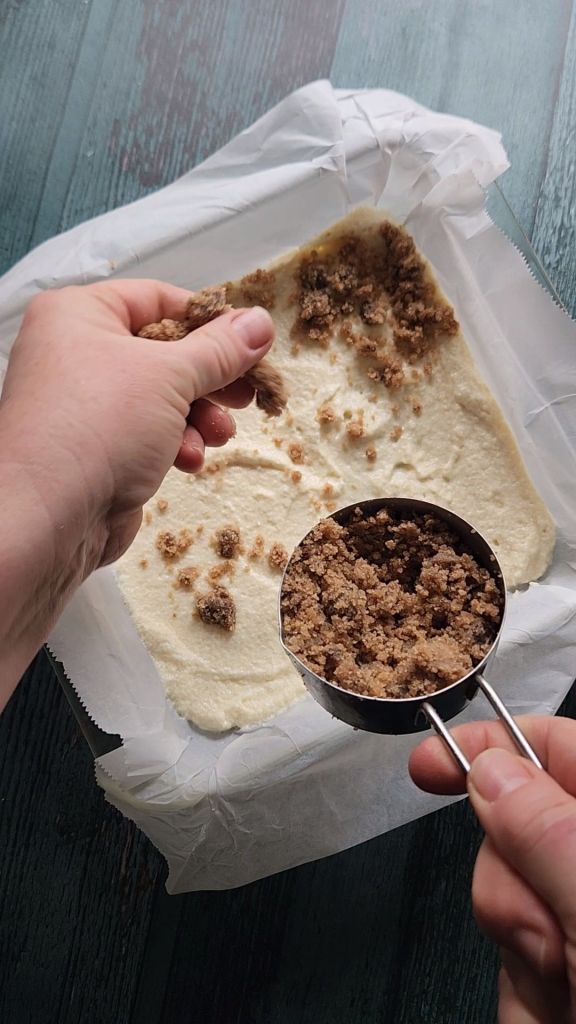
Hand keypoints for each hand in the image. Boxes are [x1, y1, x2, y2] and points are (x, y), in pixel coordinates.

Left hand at [0, 279, 273, 704]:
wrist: (47, 517)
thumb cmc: (98, 427)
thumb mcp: (171, 376)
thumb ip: (220, 349)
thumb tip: (259, 322)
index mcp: (80, 314)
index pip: (157, 299)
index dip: (208, 320)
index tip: (251, 343)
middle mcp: (76, 352)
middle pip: (164, 352)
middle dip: (210, 379)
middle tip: (248, 394)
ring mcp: (84, 404)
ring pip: (161, 398)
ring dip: (198, 417)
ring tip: (218, 435)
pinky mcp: (96, 448)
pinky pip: (147, 434)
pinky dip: (174, 444)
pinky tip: (186, 461)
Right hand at [410, 717, 575, 1022]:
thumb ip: (558, 837)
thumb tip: (496, 772)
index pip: (566, 752)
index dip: (499, 745)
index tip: (437, 763)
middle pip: (522, 827)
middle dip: (515, 883)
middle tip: (553, 943)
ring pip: (510, 898)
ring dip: (527, 950)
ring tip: (572, 994)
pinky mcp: (565, 976)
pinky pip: (514, 962)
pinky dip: (529, 993)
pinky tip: (564, 1013)